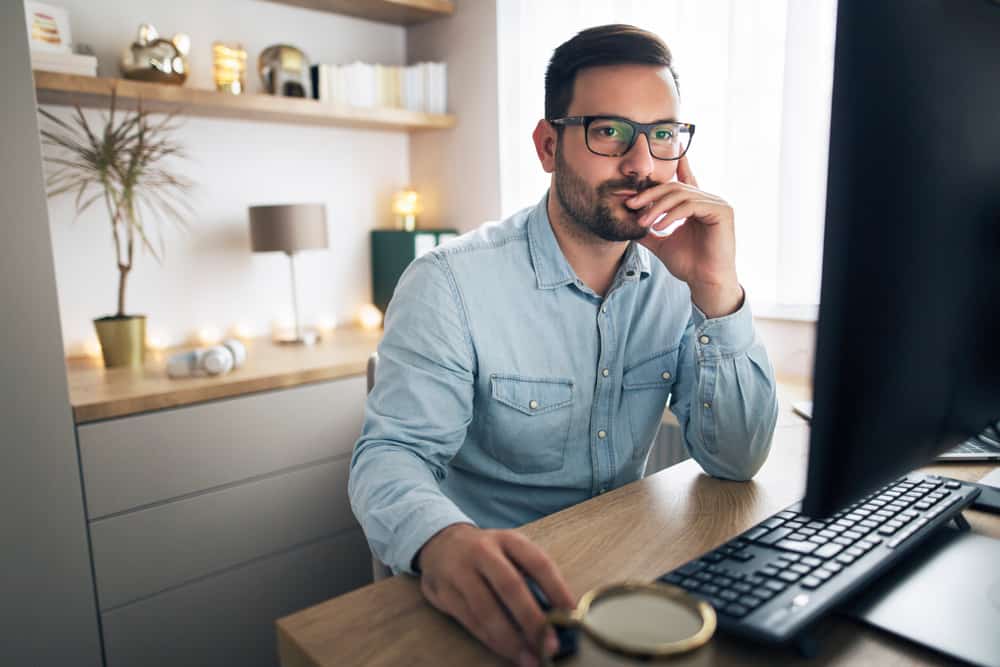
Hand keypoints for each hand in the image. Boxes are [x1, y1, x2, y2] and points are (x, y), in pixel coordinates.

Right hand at [416, 523, 574, 665]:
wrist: (440, 543)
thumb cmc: (488, 554)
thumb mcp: (510, 552)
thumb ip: (531, 577)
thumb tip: (559, 615)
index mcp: (508, 540)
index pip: (537, 562)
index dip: (557, 589)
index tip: (573, 615)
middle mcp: (483, 552)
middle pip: (510, 586)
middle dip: (532, 619)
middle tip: (550, 645)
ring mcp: (460, 571)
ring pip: (486, 608)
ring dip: (510, 638)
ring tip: (529, 658)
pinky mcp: (444, 592)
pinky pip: (470, 621)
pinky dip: (491, 639)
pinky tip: (507, 651)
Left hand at [629, 156, 743, 317]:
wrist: (705, 282)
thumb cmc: (688, 264)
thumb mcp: (661, 242)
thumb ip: (648, 230)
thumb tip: (627, 222)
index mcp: (697, 204)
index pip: (684, 180)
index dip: (677, 164)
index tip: (669, 148)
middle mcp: (709, 199)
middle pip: (674, 187)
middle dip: (650, 195)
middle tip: (631, 205)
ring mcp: (717, 204)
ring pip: (681, 195)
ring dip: (657, 208)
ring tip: (643, 222)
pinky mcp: (722, 211)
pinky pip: (691, 205)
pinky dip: (672, 215)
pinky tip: (660, 226)